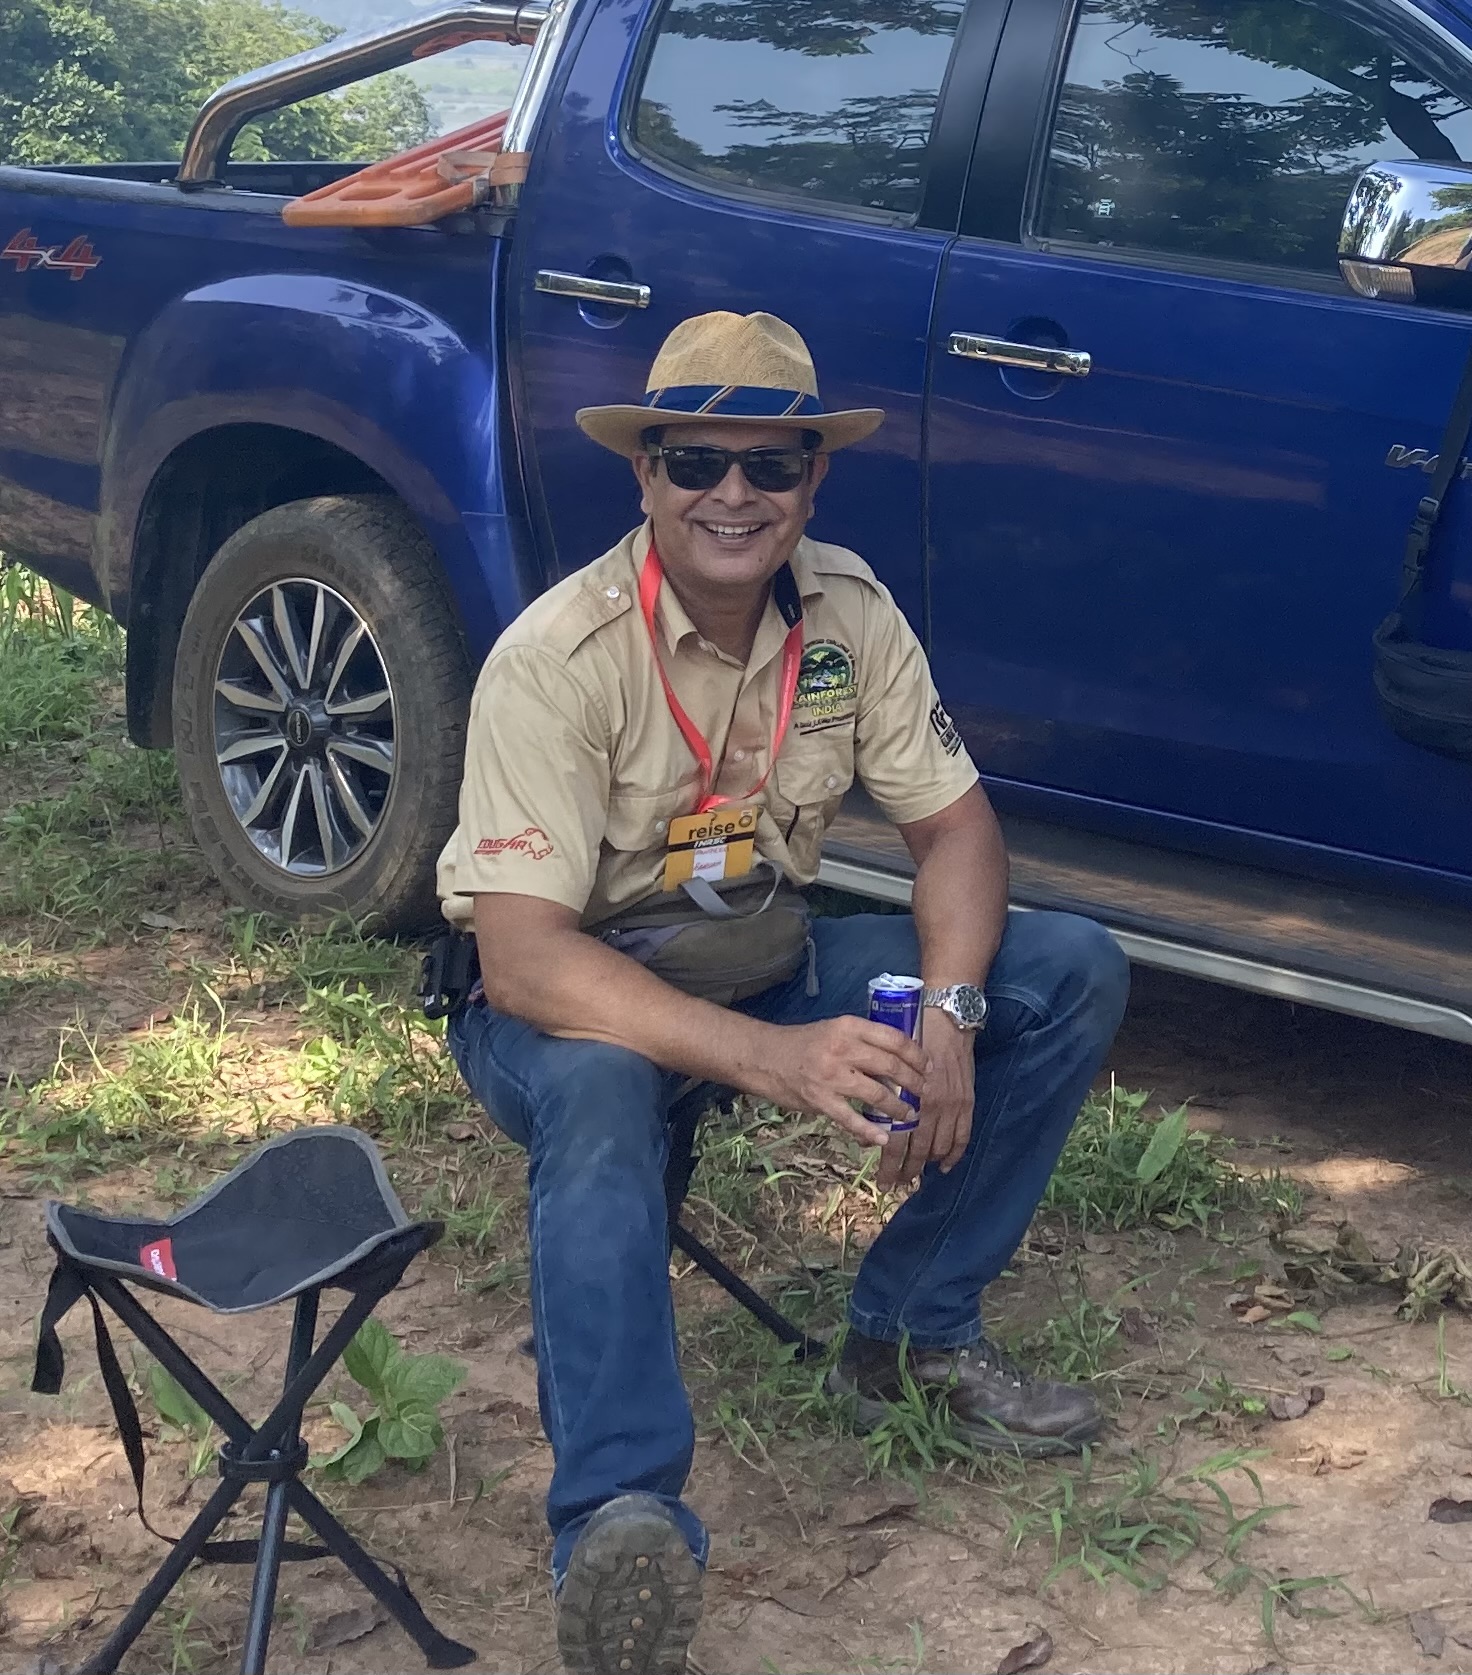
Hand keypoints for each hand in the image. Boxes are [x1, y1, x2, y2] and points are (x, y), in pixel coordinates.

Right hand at [756, 1015, 929, 1148]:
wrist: (765, 1057)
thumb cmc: (803, 1044)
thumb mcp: (834, 1030)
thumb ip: (861, 1040)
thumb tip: (897, 1058)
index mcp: (848, 1026)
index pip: (893, 1038)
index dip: (916, 1054)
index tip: (928, 1066)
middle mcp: (842, 1048)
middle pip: (890, 1065)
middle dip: (913, 1082)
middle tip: (924, 1093)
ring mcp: (831, 1075)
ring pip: (876, 1093)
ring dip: (897, 1108)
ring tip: (908, 1115)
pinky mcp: (820, 1099)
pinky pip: (851, 1118)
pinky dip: (870, 1131)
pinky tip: (883, 1138)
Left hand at [876, 1010, 974, 1189]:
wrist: (944, 1019)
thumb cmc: (908, 1040)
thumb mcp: (885, 1067)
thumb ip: (878, 1098)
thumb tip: (867, 1132)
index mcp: (905, 1097)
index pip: (896, 1142)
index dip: (889, 1165)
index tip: (882, 1181)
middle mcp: (929, 1105)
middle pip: (917, 1150)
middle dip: (905, 1171)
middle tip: (896, 1183)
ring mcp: (951, 1105)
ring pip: (938, 1147)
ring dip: (926, 1165)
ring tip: (915, 1177)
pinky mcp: (966, 1101)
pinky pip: (962, 1136)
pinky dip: (953, 1154)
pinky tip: (943, 1166)